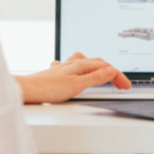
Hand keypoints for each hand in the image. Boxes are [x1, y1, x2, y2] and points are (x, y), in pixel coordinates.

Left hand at [16, 52, 130, 103]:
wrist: (26, 90)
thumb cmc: (47, 89)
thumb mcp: (76, 85)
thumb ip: (95, 78)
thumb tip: (111, 70)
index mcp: (80, 64)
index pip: (106, 67)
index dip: (118, 76)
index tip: (126, 86)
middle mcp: (72, 63)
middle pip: (98, 64)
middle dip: (112, 73)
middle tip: (121, 84)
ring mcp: (65, 68)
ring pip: (86, 63)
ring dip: (99, 69)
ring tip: (105, 76)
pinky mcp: (58, 74)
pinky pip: (75, 68)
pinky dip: (84, 71)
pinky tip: (79, 74)